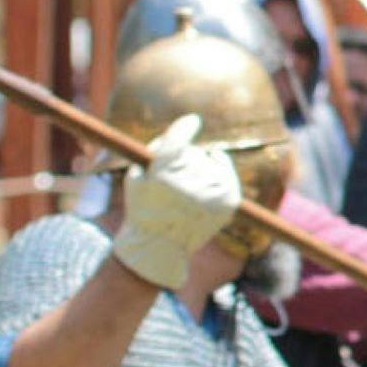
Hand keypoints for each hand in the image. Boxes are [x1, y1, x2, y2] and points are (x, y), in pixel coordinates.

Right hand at [113, 115, 240, 288]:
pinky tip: (210, 175)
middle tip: (175, 174)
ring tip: (187, 186)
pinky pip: (225, 169)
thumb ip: (156, 150)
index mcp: (164, 174)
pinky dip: (218, 167)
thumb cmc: (144, 208)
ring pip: (210, 160)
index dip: (185, 127)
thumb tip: (183, 129)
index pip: (179, 139)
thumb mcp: (137, 177)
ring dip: (200, 165)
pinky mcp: (229, 199)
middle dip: (184, 157)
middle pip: (193, 153)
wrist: (162, 245)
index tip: (192, 121)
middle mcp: (191, 181)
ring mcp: (213, 191)